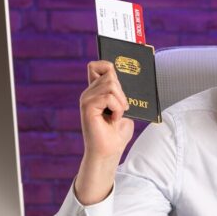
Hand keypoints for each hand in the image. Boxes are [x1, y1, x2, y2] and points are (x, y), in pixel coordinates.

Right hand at [74, 61, 134, 203]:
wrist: (109, 152)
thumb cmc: (117, 133)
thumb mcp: (123, 108)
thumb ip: (122, 92)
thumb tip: (130, 74)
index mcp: (96, 91)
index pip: (98, 65)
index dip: (109, 63)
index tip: (120, 65)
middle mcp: (89, 92)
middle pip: (110, 73)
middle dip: (122, 91)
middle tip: (120, 109)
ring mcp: (86, 98)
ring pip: (111, 84)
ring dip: (121, 102)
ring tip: (116, 115)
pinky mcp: (87, 106)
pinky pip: (109, 96)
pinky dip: (117, 108)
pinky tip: (112, 119)